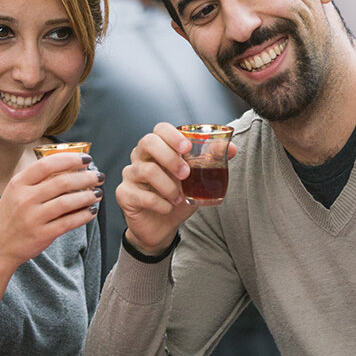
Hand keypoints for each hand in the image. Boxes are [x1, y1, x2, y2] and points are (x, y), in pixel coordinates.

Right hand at [0, 152, 102, 270]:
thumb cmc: (10, 215)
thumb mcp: (15, 192)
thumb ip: (37, 179)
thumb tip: (69, 166)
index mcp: (18, 183)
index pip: (47, 164)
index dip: (70, 159)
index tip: (86, 159)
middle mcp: (25, 198)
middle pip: (62, 182)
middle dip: (86, 177)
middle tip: (98, 176)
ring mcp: (33, 217)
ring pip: (67, 202)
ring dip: (87, 196)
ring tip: (98, 193)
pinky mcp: (41, 234)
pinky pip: (68, 223)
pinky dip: (83, 216)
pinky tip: (92, 211)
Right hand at [117, 122, 235, 254]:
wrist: (163, 226)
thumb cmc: (178, 197)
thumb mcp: (198, 179)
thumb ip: (211, 161)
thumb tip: (231, 148)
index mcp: (158, 148)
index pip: (160, 129)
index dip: (173, 135)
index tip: (187, 148)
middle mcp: (141, 157)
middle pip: (148, 142)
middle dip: (170, 157)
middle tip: (186, 175)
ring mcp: (130, 174)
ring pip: (146, 170)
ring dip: (169, 186)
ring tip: (179, 198)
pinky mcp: (124, 194)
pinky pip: (142, 195)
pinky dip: (160, 204)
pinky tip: (168, 208)